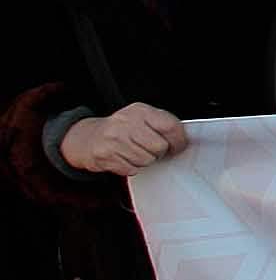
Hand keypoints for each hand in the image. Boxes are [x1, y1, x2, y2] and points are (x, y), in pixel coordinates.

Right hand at [60, 101, 187, 176]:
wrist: (88, 137)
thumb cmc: (121, 129)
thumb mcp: (141, 119)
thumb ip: (161, 125)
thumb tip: (183, 141)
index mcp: (140, 111)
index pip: (169, 126)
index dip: (179, 140)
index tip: (178, 146)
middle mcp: (125, 122)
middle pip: (159, 146)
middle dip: (159, 152)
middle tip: (151, 150)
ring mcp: (113, 139)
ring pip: (146, 160)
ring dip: (145, 160)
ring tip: (135, 152)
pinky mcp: (105, 155)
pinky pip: (132, 169)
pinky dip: (132, 167)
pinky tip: (124, 158)